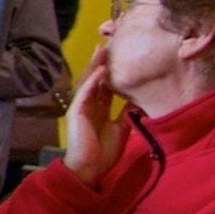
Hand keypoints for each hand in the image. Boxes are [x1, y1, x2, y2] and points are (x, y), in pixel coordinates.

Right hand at [60, 45, 124, 185]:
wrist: (89, 169)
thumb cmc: (103, 153)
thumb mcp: (121, 128)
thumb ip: (126, 113)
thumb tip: (139, 100)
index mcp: (97, 109)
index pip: (104, 86)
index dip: (111, 72)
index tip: (119, 56)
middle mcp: (87, 105)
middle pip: (95, 79)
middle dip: (101, 62)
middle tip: (109, 44)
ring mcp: (80, 107)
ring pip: (88, 81)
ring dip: (95, 65)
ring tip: (103, 50)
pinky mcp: (76, 112)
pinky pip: (84, 92)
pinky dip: (92, 81)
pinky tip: (100, 70)